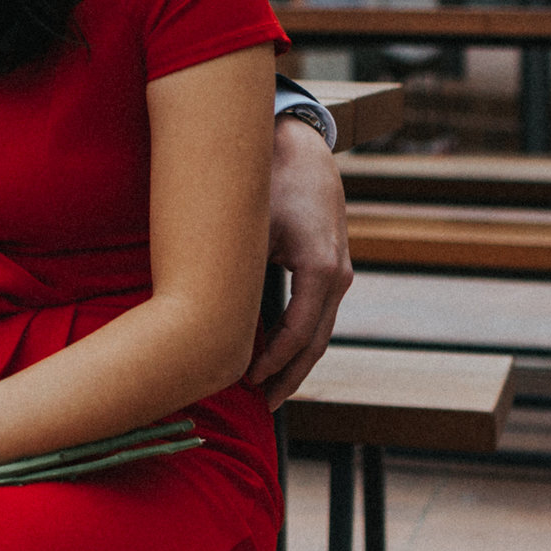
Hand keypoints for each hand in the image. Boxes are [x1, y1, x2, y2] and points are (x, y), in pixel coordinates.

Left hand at [247, 115, 350, 406]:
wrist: (300, 147)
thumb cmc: (269, 183)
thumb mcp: (250, 226)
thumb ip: (240, 272)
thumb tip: (210, 314)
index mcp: (319, 268)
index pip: (298, 333)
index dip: (273, 362)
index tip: (247, 379)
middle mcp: (337, 275)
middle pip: (315, 342)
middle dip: (289, 376)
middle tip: (265, 403)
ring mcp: (340, 271)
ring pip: (320, 330)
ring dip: (297, 362)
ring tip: (272, 389)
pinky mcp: (333, 265)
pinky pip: (319, 312)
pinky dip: (302, 337)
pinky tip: (281, 352)